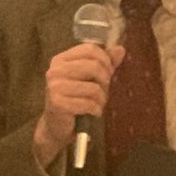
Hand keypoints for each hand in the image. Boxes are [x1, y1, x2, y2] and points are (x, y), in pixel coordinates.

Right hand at [33, 43, 124, 166]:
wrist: (58, 125)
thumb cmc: (77, 99)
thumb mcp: (92, 78)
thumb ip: (105, 63)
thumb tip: (120, 49)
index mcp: (61, 59)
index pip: (90, 49)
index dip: (105, 60)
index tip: (107, 72)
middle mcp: (55, 70)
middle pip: (94, 66)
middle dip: (105, 81)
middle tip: (102, 91)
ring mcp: (54, 86)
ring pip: (94, 87)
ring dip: (101, 99)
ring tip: (96, 103)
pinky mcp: (57, 103)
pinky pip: (89, 103)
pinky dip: (96, 110)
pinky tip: (91, 112)